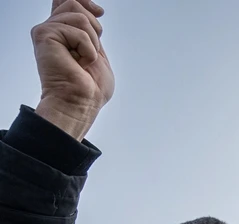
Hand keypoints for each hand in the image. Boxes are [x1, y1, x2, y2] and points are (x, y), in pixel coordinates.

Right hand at [32, 0, 114, 140]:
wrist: (80, 103)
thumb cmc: (89, 86)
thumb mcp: (96, 50)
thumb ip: (90, 29)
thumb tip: (94, 8)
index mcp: (63, 31)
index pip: (67, 2)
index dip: (84, 1)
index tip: (99, 11)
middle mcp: (51, 28)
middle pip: (75, 4)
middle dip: (93, 28)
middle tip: (89, 53)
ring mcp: (46, 31)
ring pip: (79, 16)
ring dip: (91, 42)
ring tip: (83, 60)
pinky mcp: (44, 35)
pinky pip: (78, 31)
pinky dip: (87, 49)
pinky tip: (79, 62)